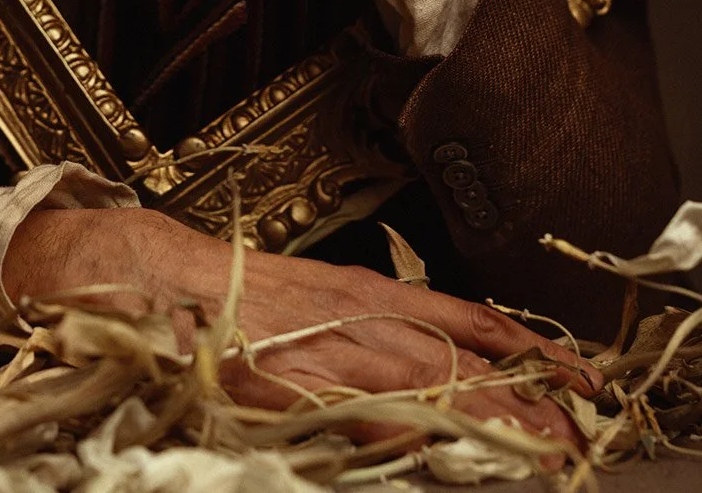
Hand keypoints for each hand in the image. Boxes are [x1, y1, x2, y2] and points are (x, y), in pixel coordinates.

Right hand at [3, 207, 597, 447]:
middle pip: (455, 356)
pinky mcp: (291, 380)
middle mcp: (353, 313)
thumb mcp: (311, 296)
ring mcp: (324, 347)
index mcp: (360, 291)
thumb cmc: (226, 294)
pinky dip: (413, 426)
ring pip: (425, 382)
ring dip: (488, 414)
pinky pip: (364, 408)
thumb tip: (421, 374)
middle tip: (574, 427)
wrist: (148, 280)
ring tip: (543, 442)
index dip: (519, 345)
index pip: (459, 317)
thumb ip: (362, 328)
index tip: (571, 371)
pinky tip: (445, 441)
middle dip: (520, 395)